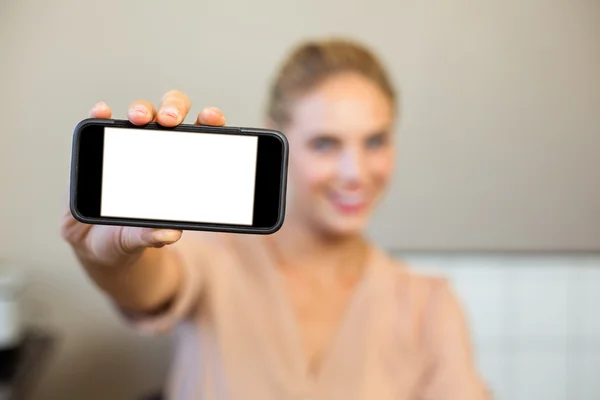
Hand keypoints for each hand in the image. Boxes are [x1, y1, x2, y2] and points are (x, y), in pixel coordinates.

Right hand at [60, 90, 226, 267]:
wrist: (98, 243)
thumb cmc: (133, 234)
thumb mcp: (143, 238)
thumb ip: (154, 234)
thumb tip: (170, 234)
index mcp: (182, 164)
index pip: (202, 133)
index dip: (210, 120)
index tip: (211, 118)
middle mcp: (159, 147)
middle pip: (172, 113)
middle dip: (174, 108)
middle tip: (170, 120)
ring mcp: (130, 144)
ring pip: (141, 113)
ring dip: (142, 109)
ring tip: (139, 119)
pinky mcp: (101, 147)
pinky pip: (101, 124)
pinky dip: (101, 115)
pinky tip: (102, 111)